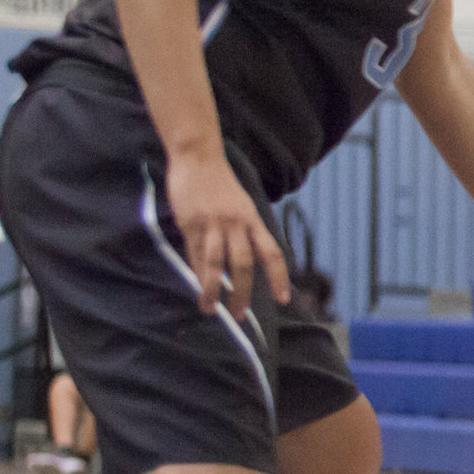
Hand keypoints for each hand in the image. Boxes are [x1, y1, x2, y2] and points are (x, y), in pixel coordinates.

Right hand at [165, 151, 288, 315]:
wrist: (198, 158)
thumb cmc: (220, 185)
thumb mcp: (242, 206)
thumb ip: (246, 231)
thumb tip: (249, 262)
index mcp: (253, 219)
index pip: (272, 253)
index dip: (279, 277)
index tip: (283, 299)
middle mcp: (236, 223)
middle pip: (244, 264)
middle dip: (243, 293)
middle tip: (240, 315)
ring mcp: (212, 223)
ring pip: (216, 263)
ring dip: (214, 289)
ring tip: (211, 309)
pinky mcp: (190, 223)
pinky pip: (195, 254)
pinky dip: (197, 273)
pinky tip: (198, 287)